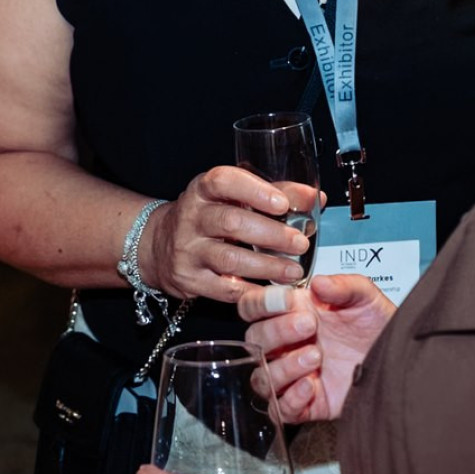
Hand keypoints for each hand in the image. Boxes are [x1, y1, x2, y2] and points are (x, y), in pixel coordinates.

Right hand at [140, 166, 309, 303]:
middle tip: (299, 243)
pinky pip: (224, 289)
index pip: (223, 181)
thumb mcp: (231, 198)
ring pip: (229, 259)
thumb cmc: (207, 217)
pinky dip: (253, 291)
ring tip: (294, 271)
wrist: (159, 245)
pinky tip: (273, 292)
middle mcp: (191, 217)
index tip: (282, 204)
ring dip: (267, 266)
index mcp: (202, 190)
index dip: (255, 191)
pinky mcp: (189, 279)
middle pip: (231, 222)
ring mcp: (187, 250)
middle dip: (271, 234)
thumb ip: (273, 194)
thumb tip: (314, 198)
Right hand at [239, 275, 394, 421]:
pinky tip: (311, 385)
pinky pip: (280, 410)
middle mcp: (288, 344)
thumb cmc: (377, 327)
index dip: (261, 303)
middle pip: (255, 341)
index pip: (253, 307)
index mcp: (293, 313)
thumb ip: (344, 285)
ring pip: (262, 377)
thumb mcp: (366, 297)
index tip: (288, 301)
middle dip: (278, 331)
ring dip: (284, 367)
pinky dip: (290, 399)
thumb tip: (319, 284)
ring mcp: (295, 375)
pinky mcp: (308, 404)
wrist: (400, 359)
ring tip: (316, 356)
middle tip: (309, 325)